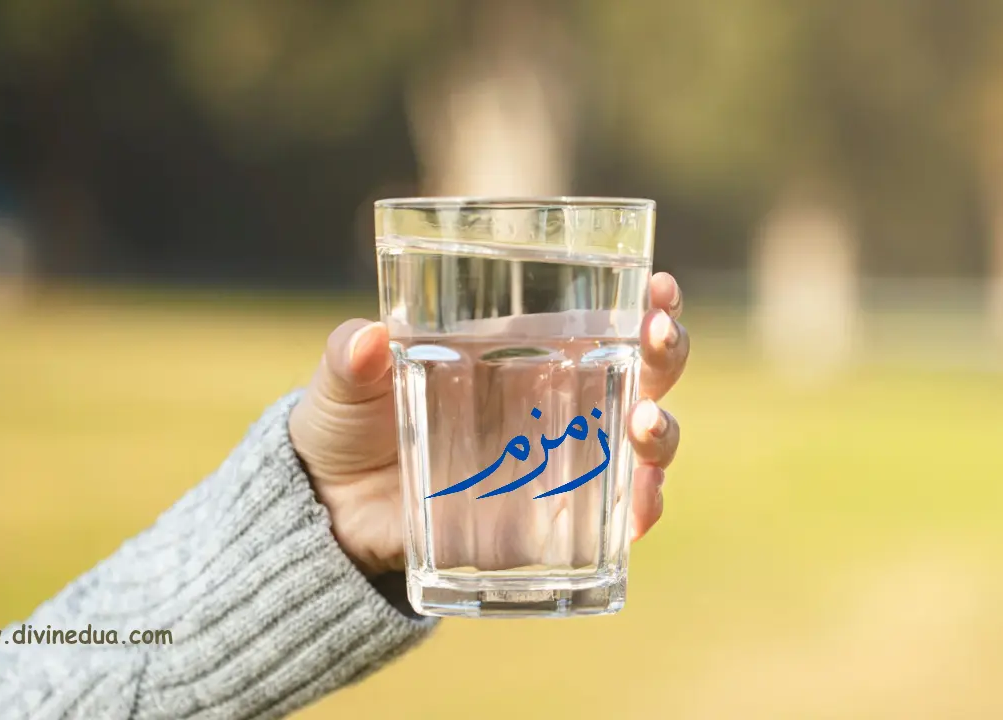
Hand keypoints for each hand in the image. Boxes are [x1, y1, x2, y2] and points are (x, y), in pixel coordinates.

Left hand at [289, 273, 689, 576]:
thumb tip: (368, 339)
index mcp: (525, 354)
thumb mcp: (344, 384)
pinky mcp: (555, 525)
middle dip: (668, 354)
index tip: (661, 287)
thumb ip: (352, 358)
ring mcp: (565, 465)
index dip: (647, 302)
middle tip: (659, 337)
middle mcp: (561, 404)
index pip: (606, 318)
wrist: (334, 512)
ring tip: (644, 423)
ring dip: (661, 431)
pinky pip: (617, 521)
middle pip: (646, 373)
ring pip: (645, 444)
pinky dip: (641, 513)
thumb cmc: (350, 425)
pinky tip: (641, 505)